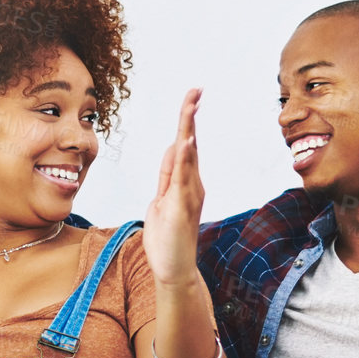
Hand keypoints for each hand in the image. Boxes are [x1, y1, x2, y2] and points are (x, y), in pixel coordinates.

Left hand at [141, 87, 205, 286]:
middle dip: (191, 115)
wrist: (174, 268)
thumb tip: (174, 149)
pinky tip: (186, 141)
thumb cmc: (168, 238)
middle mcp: (192, 184)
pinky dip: (185, 158)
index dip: (187, 120)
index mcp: (186, 181)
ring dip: (189, 129)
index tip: (192, 96)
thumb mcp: (162, 199)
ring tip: (192, 104)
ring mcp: (188, 194)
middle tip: (196, 89)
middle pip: (191, 142)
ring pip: (189, 155)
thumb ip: (168, 175)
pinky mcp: (181, 206)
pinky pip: (183, 178)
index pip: (186, 144)